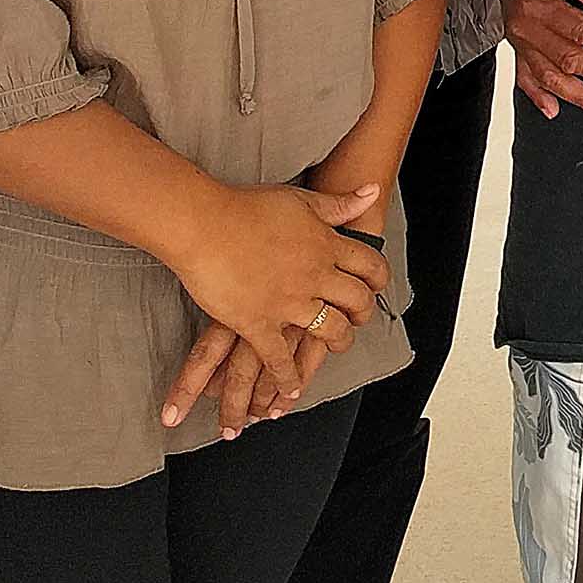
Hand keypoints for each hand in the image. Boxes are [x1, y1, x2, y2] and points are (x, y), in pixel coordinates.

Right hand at [163, 184, 386, 421]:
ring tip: (336, 347)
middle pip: (357, 301)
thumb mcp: (301, 199)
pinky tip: (292, 390)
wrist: (205, 224)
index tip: (375, 286)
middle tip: (359, 319)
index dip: (378, 279)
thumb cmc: (248, 207)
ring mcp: (289, 303)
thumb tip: (371, 192)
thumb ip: (338, 204)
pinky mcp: (258, 324)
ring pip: (329, 331)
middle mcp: (316, 276)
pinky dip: (288, 377)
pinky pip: (280, 359)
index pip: (371, 266)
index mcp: (327, 245)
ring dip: (337, 342)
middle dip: (363, 314)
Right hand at [503, 0, 582, 119]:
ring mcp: (519, 43)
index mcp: (539, 4)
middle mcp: (528, 28)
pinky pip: (524, 79)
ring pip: (550, 77)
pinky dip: (538, 97)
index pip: (580, 29)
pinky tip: (554, 110)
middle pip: (569, 58)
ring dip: (578, 94)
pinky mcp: (514, 51)